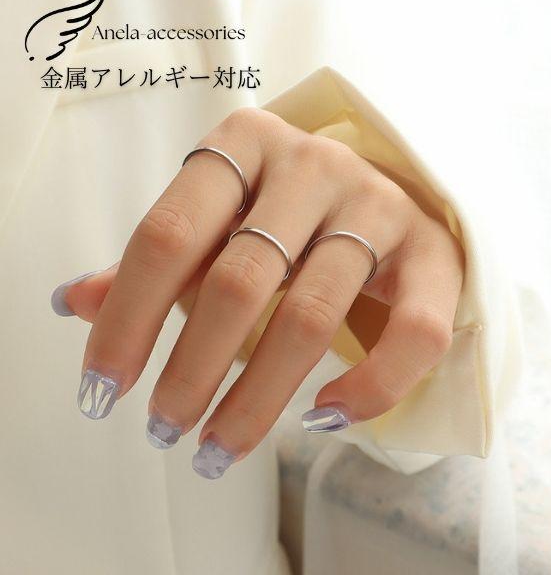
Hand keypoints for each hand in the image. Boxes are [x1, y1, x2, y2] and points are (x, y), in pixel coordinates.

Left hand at [51, 107, 463, 478]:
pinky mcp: (435, 255)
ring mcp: (380, 206)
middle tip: (163, 430)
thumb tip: (74, 302)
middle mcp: (315, 165)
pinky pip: (412, 335)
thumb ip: (157, 258)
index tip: (102, 389)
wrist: (384, 198)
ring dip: (255, 399)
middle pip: (237, 282)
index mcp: (245, 144)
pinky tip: (322, 417)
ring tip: (216, 448)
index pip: (167, 235)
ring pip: (311, 317)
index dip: (126, 319)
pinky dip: (369, 388)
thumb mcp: (218, 219)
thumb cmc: (286, 213)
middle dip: (189, 372)